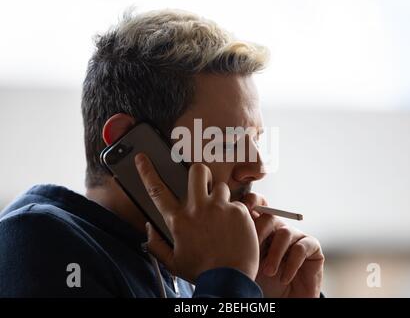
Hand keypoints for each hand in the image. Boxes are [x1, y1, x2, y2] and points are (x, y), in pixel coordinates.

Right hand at [135, 153, 259, 282]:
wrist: (230, 281)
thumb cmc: (202, 272)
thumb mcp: (173, 263)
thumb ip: (156, 245)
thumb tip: (148, 229)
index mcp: (179, 221)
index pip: (157, 190)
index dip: (147, 171)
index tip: (141, 158)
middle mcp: (198, 209)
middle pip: (197, 171)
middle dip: (200, 172)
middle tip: (203, 182)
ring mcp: (220, 208)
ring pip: (221, 186)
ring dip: (220, 197)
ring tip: (223, 216)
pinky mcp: (239, 211)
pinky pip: (237, 203)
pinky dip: (237, 214)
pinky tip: (236, 230)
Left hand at [242, 193, 323, 297]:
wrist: (282, 302)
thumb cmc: (261, 283)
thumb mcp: (246, 263)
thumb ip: (239, 243)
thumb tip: (223, 228)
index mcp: (261, 227)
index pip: (257, 204)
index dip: (252, 202)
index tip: (243, 209)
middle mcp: (279, 228)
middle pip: (269, 216)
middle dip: (259, 232)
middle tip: (252, 252)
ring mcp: (296, 236)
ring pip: (284, 233)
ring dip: (274, 254)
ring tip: (267, 272)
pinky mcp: (312, 248)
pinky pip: (301, 247)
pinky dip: (291, 264)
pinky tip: (283, 278)